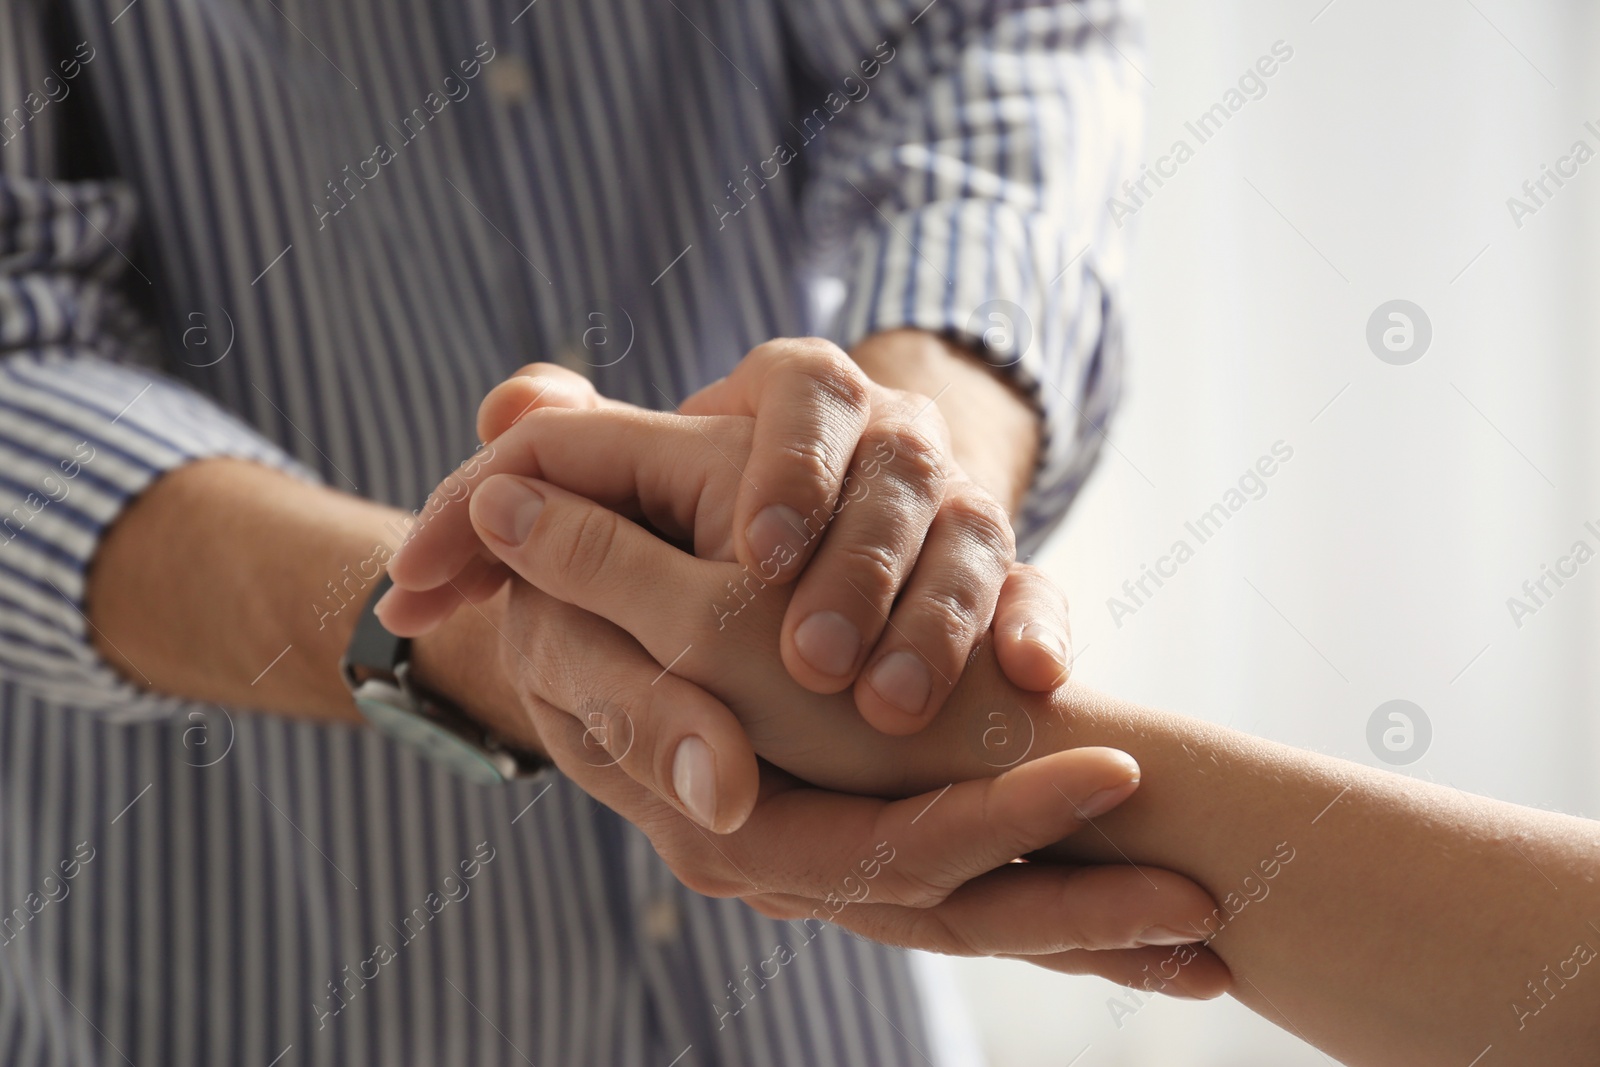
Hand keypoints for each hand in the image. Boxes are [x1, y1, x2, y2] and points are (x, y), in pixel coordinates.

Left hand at [384, 346, 1070, 737]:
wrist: (832, 547)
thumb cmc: (707, 517)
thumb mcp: (641, 477)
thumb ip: (569, 452)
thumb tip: (503, 410)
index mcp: (800, 391)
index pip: (805, 395)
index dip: (785, 472)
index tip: (753, 557)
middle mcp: (888, 435)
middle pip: (896, 477)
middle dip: (855, 569)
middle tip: (807, 660)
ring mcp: (956, 501)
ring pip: (971, 537)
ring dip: (933, 619)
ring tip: (886, 709)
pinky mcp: (1005, 572)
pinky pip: (1041, 590)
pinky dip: (1038, 626)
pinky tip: (1032, 675)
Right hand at [510, 577, 1226, 996]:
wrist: (558, 602)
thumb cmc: (577, 604)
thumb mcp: (590, 636)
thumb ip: (645, 704)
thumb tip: (724, 790)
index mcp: (730, 824)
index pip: (883, 852)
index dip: (1001, 823)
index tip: (1113, 772)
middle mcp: (784, 859)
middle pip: (947, 910)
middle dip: (1074, 911)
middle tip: (1203, 905)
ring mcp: (825, 847)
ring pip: (965, 916)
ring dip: (1082, 935)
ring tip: (1203, 953)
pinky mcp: (855, 822)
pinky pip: (960, 884)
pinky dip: (1049, 907)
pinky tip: (1136, 931)